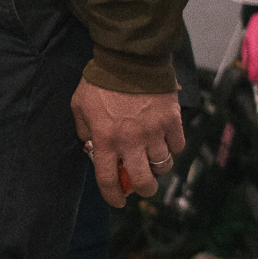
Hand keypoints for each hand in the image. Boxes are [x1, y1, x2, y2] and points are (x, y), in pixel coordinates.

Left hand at [72, 79, 183, 207]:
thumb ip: (84, 129)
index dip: (113, 196)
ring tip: (153, 156)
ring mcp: (154, 132)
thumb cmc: (101, 81)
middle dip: (144, 189)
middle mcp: (131, 141)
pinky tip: (165, 140)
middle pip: (144, 181)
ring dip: (158, 166)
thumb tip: (91, 146)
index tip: (118, 200)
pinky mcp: (172, 120)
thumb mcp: (80, 105)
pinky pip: (177, 145)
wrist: (129, 58)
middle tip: (143, 185)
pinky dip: (173, 147)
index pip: (109, 180)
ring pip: (163, 165)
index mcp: (106, 140)